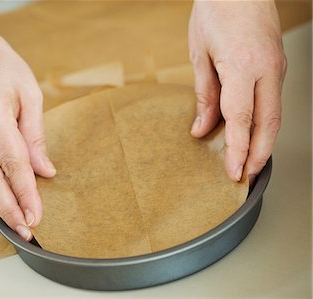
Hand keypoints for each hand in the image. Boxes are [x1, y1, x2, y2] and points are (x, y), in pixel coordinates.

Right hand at [0, 24, 55, 239]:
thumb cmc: (0, 65)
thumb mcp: (29, 93)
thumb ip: (36, 135)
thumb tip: (45, 170)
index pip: (14, 165)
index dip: (27, 194)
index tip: (38, 216)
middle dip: (10, 210)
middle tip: (26, 231)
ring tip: (17, 223)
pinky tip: (4, 199)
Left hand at [189, 1, 286, 182]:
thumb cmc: (216, 10)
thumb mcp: (200, 54)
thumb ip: (204, 95)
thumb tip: (202, 127)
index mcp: (244, 66)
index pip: (242, 119)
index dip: (239, 150)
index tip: (234, 172)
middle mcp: (267, 69)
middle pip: (269, 123)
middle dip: (259, 154)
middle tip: (247, 177)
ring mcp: (276, 67)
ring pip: (274, 114)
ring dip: (264, 141)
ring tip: (250, 162)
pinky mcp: (277, 65)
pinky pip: (271, 100)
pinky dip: (263, 122)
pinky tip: (252, 132)